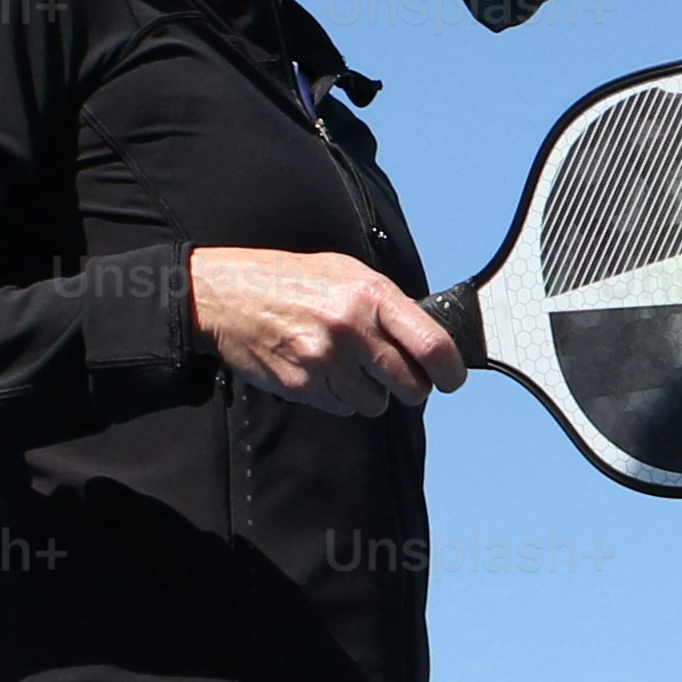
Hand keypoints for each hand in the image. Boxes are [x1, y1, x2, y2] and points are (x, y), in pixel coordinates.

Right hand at [188, 247, 462, 411]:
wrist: (227, 295)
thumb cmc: (292, 280)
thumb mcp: (347, 273)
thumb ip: (388, 305)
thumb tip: (427, 337)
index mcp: (371, 295)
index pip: (432, 345)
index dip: (452, 370)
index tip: (453, 378)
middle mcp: (352, 330)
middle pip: (411, 386)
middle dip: (411, 387)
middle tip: (398, 375)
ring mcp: (326, 362)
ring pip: (376, 404)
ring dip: (371, 393)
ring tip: (348, 365)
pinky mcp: (303, 386)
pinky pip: (342, 409)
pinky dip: (339, 397)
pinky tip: (322, 370)